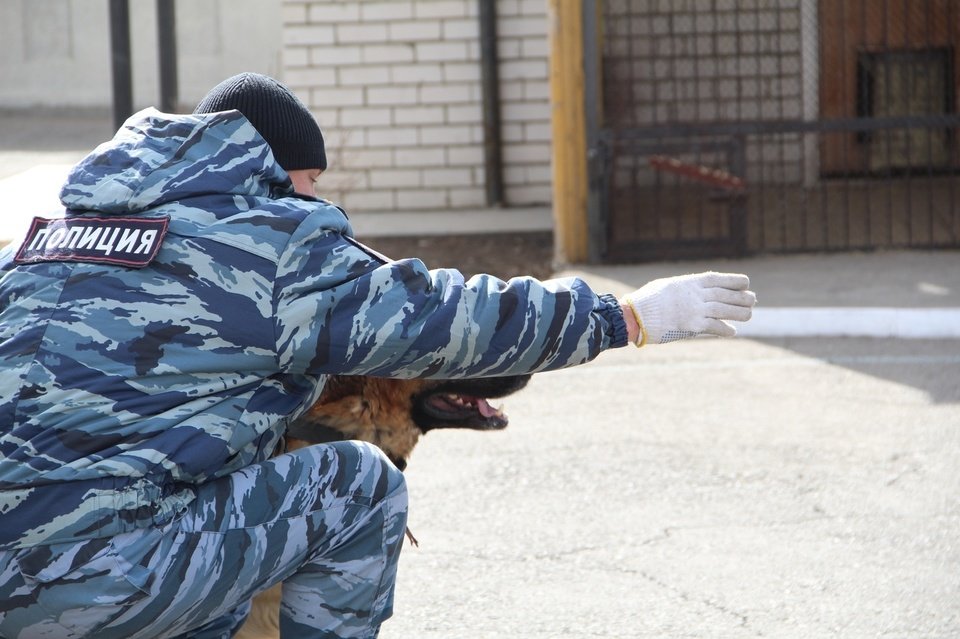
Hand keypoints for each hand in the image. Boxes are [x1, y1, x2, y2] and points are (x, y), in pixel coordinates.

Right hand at [621, 272, 755, 344]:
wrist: (636, 315)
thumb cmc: (647, 301)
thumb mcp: (668, 287)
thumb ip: (683, 289)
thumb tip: (691, 291)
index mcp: (690, 282)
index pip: (719, 279)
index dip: (735, 281)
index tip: (746, 283)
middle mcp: (697, 294)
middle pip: (727, 294)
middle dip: (742, 297)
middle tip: (753, 300)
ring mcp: (696, 309)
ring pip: (727, 310)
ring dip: (740, 313)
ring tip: (749, 315)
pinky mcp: (693, 325)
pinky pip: (716, 327)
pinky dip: (726, 329)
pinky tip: (732, 331)